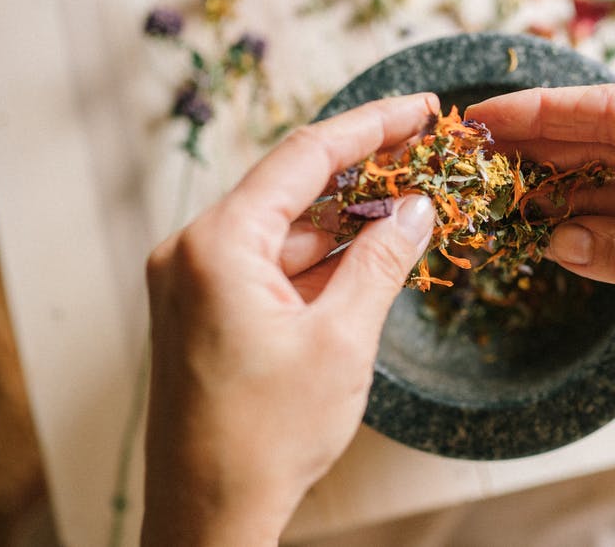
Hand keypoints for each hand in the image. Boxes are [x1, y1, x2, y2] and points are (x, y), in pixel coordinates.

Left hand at [141, 94, 435, 545]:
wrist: (209, 516)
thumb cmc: (265, 439)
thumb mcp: (343, 341)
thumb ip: (381, 261)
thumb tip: (416, 209)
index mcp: (217, 245)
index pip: (304, 157)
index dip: (370, 126)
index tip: (418, 109)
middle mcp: (192, 252)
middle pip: (289, 189)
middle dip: (361, 173)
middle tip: (422, 153)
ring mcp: (193, 283)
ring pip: (281, 230)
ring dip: (342, 221)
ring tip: (409, 204)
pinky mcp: (203, 312)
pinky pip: (267, 266)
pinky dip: (317, 260)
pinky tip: (367, 254)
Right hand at [466, 84, 614, 396]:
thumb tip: (556, 239)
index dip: (548, 112)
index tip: (491, 115)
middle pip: (610, 139)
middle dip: (545, 146)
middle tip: (481, 151)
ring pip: (614, 181)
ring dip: (562, 191)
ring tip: (502, 194)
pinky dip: (589, 229)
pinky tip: (547, 231)